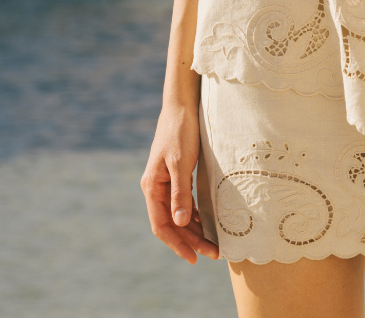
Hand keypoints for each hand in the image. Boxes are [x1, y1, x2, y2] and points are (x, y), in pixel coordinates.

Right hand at [141, 102, 219, 263]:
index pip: (162, 225)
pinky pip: (182, 203)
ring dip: (193, 230)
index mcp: (152, 186)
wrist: (182, 106)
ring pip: (177, 215)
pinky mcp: (175, 175)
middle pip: (171, 223)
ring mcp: (165, 182)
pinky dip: (193, 215)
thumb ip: (180, 193)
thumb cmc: (181, 132)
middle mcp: (155, 187)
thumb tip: (180, 223)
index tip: (194, 258)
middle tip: (212, 254)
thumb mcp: (181, 163)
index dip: (177, 244)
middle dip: (190, 241)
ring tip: (211, 244)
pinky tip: (205, 222)